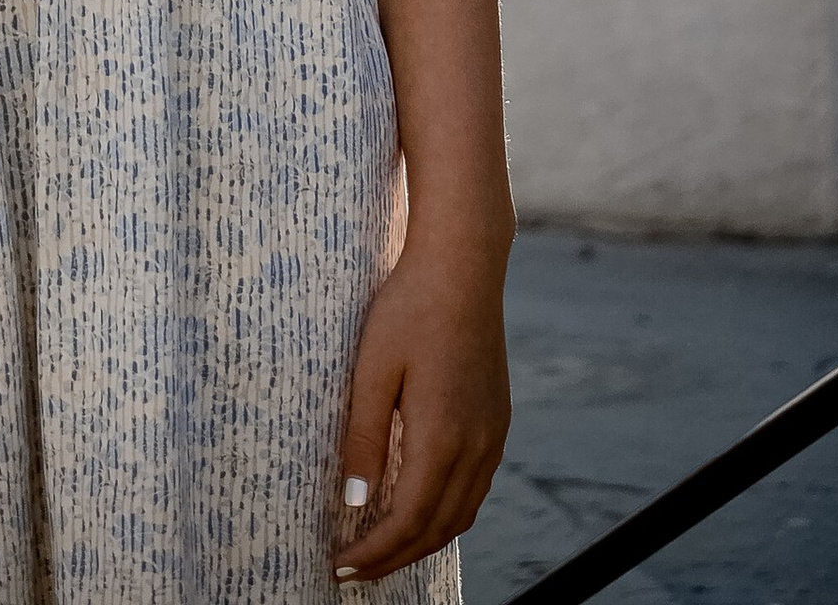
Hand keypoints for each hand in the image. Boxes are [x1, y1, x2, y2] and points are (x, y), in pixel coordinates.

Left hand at [331, 244, 509, 584]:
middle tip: (354, 571)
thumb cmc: (410, 308)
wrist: (464, 266)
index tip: (340, 565)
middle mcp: (475, 447)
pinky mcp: (497, 421)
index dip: (374, 552)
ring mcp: (492, 436)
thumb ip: (364, 439)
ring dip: (422, 541)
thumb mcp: (372, 369)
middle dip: (394, 558)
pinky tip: (421, 507)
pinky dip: (446, 514)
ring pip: (460, 515)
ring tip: (382, 549)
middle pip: (436, 529)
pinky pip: (475, 489)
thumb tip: (354, 503)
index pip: (407, 521)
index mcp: (442, 438)